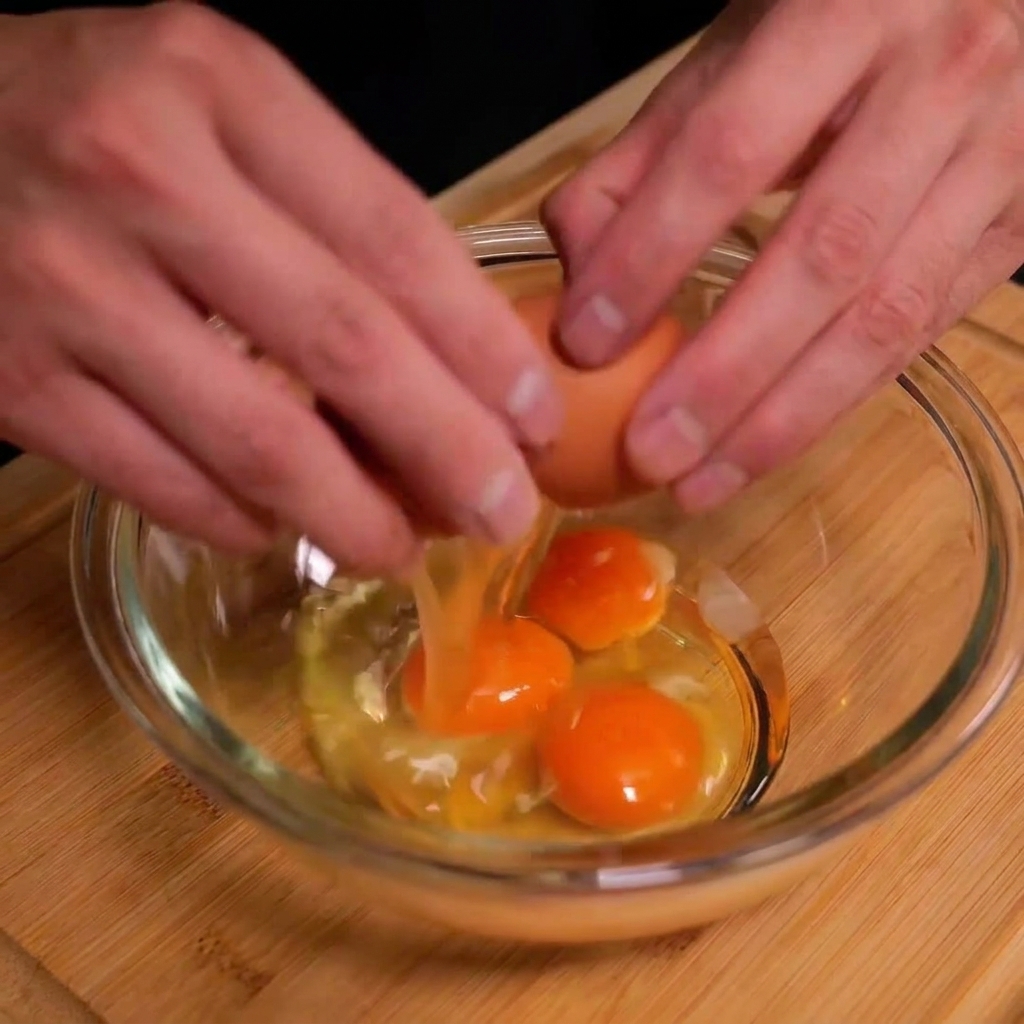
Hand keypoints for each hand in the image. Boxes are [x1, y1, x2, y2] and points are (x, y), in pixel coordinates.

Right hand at [0, 3, 561, 573]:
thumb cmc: (90, 114)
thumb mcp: (217, 108)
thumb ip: (328, 210)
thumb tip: (449, 353)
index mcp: (219, 86)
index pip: (396, 238)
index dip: (482, 347)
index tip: (535, 419)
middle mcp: (141, 175)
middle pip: (345, 348)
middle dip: (448, 451)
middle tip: (503, 513)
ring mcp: (66, 283)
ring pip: (257, 441)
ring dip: (353, 516)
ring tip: (405, 546)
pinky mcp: (11, 377)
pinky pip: (162, 483)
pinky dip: (242, 523)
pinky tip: (284, 530)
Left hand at [545, 0, 1023, 512]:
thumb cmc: (847, 16)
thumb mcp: (738, 48)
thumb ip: (648, 152)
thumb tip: (579, 262)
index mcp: (844, 12)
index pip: (729, 153)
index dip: (651, 254)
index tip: (585, 338)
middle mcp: (940, 82)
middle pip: (822, 255)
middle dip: (726, 371)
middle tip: (650, 451)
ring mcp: (1000, 155)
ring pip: (885, 314)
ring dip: (784, 417)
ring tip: (702, 482)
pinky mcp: (1020, 223)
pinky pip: (922, 330)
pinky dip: (838, 398)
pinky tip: (769, 444)